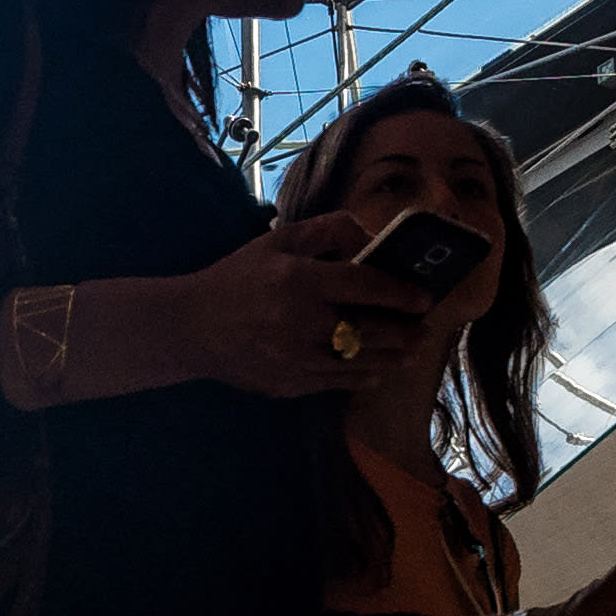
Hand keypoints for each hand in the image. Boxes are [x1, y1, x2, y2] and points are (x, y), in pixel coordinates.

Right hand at [165, 217, 418, 398]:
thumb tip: (368, 236)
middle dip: (404, 331)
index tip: (424, 297)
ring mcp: (294, 358)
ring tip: (411, 351)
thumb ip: (325, 231)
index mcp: (299, 280)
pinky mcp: (288, 384)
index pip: (363, 285)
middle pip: (369, 329)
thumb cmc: (236, 279)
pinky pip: (336, 383)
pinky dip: (363, 376)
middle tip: (425, 328)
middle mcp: (300, 321)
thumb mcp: (276, 242)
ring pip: (358, 361)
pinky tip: (378, 370)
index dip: (399, 292)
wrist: (190, 328)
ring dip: (392, 357)